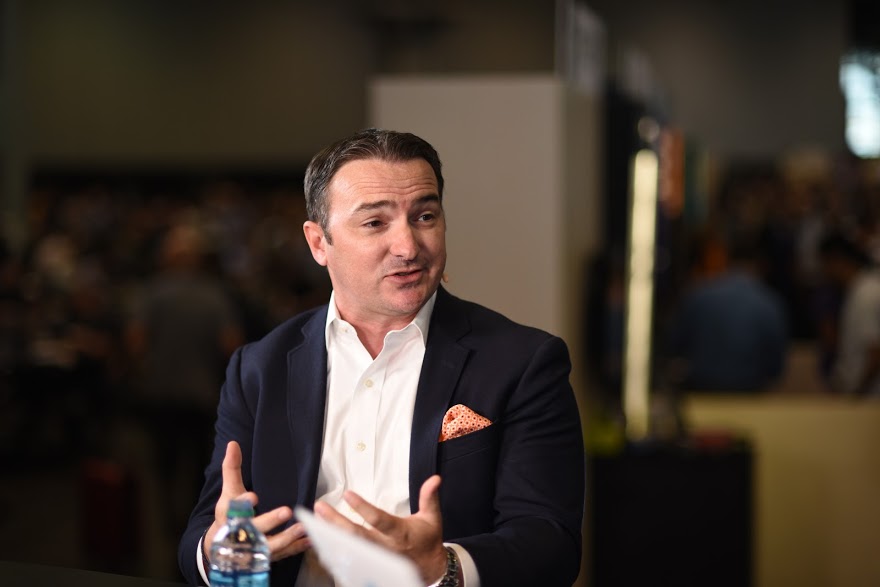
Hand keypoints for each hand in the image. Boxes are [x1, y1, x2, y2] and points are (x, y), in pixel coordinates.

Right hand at [203, 441, 310, 562]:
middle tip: (286, 511)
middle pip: (254, 529)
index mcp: (231, 516)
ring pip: (270, 546)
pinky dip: (297, 548)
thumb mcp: (229, 492)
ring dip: (287, 537)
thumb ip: (232, 469)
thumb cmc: (230, 515)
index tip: (254, 497)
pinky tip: (311, 539)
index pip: (235, 509)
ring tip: (303, 527)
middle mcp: (242, 534)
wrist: (223, 548)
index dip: (243, 503)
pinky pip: (283, 554)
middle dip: (269, 521)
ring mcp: (255, 548)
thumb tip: (233, 444)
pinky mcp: (267, 557)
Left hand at [313, 475, 447, 583]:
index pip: (379, 520)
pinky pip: (349, 562)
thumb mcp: (432, 518)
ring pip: (349, 549)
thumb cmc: (427, 539)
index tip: (347, 495)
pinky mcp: (371, 568)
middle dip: (336, 522)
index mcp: (400, 533)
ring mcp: (376, 560)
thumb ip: (429, 497)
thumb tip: (434, 479)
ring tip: (314, 523)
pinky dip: (334, 553)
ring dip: (330, 537)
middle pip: (357, 536)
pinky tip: (320, 542)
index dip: (363, 508)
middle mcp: (385, 548)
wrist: (430, 568)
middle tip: (320, 508)